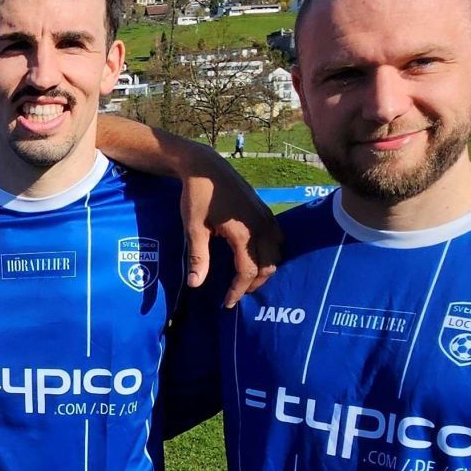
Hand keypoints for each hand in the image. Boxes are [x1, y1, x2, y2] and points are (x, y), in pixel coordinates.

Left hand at [179, 157, 280, 307]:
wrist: (206, 167)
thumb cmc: (197, 196)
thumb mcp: (193, 228)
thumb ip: (198, 257)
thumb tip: (196, 285)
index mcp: (243, 233)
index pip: (248, 271)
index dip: (238, 290)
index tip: (227, 303)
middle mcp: (261, 226)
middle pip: (268, 265)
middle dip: (254, 283)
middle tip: (236, 293)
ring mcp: (266, 217)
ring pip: (277, 253)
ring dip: (265, 269)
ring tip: (246, 278)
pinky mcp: (266, 212)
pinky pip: (277, 239)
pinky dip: (270, 254)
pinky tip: (256, 257)